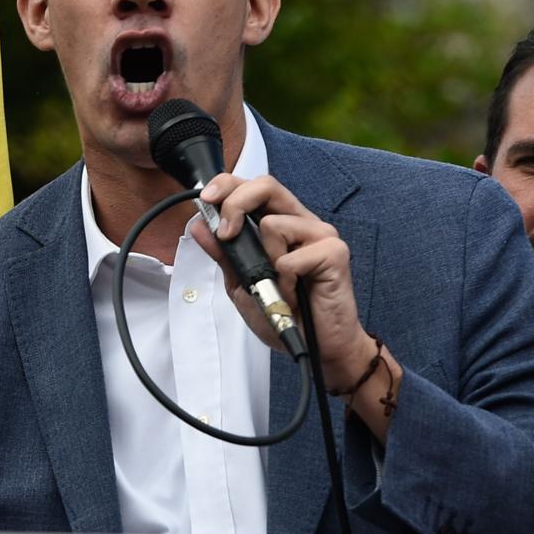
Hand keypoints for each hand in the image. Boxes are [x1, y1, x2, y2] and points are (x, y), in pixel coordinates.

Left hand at [192, 173, 398, 439]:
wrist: (316, 348)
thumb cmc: (284, 314)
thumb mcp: (242, 284)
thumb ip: (224, 255)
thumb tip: (199, 225)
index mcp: (280, 223)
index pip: (253, 186)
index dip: (227, 185)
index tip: (207, 200)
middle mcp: (301, 222)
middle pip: (266, 185)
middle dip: (236, 204)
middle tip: (227, 235)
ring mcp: (320, 234)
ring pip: (274, 224)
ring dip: (265, 262)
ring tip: (277, 286)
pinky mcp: (334, 252)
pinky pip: (290, 258)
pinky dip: (283, 283)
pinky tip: (292, 297)